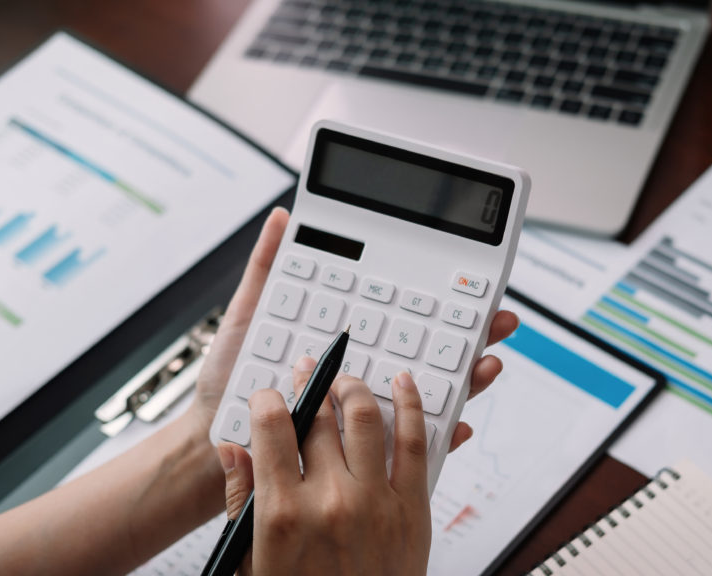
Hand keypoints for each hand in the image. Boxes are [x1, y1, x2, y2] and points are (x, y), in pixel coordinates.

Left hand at [188, 207, 518, 450]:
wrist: (212, 440)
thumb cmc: (231, 381)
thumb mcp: (249, 316)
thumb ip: (268, 267)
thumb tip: (281, 217)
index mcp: (347, 339)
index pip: (404, 316)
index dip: (443, 301)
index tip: (475, 287)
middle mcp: (363, 372)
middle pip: (428, 351)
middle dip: (470, 336)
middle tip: (499, 320)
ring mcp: (365, 412)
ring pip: (429, 395)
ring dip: (465, 381)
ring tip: (485, 365)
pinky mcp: (361, 452)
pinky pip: (408, 445)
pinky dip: (439, 436)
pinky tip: (457, 423)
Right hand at [221, 362, 432, 575]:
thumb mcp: (251, 561)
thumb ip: (241, 501)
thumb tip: (231, 451)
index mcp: (282, 514)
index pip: (271, 429)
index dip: (268, 402)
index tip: (269, 397)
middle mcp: (329, 502)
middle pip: (318, 419)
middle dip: (310, 386)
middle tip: (308, 373)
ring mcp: (374, 503)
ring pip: (365, 419)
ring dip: (353, 389)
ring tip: (346, 381)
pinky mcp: (412, 509)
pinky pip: (414, 444)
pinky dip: (410, 407)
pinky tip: (404, 386)